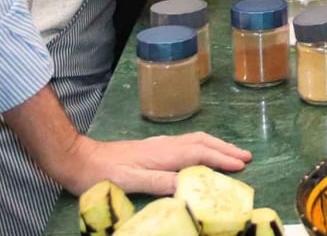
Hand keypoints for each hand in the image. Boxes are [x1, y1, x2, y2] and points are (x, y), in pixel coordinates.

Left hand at [55, 132, 251, 197]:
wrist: (80, 160)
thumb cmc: (103, 174)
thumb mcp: (130, 181)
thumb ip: (159, 181)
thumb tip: (188, 185)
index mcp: (164, 154)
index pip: (200, 154)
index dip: (222, 159)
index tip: (242, 165)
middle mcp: (165, 146)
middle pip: (202, 142)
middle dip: (225, 149)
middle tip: (246, 157)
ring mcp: (159, 146)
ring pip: (196, 141)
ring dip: (216, 146)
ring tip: (232, 154)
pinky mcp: (153, 149)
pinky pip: (188, 144)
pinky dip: (203, 147)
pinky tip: (202, 154)